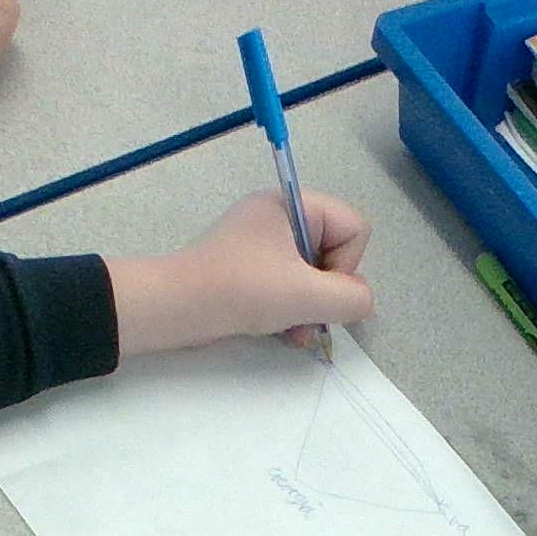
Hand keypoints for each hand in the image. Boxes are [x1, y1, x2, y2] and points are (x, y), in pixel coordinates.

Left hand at [185, 189, 374, 340]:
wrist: (176, 308)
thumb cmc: (242, 291)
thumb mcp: (308, 297)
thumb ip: (352, 298)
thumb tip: (360, 300)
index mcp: (293, 204)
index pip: (354, 228)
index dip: (347, 264)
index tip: (320, 287)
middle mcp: (280, 216)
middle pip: (335, 252)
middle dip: (326, 291)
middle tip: (308, 315)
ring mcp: (263, 242)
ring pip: (313, 274)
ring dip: (310, 307)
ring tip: (293, 330)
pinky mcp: (250, 268)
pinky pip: (290, 285)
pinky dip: (291, 310)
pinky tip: (282, 331)